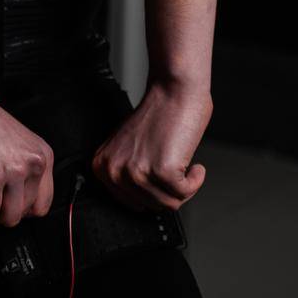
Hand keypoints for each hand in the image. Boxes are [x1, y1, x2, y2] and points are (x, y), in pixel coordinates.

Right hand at [0, 70, 54, 225]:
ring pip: (8, 218)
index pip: (44, 203)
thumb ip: (23, 168)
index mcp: (42, 154)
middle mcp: (34, 163)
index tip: (5, 197)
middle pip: (26, 213)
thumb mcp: (14, 143)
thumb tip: (19, 201)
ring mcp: (14, 171)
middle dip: (4, 207)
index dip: (21, 206)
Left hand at [91, 79, 211, 212]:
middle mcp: (116, 171)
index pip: (131, 203)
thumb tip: (139, 200)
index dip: (152, 191)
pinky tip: (194, 165)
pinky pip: (185, 194)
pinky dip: (195, 181)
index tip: (159, 175)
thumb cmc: (157, 116)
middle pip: (151, 206)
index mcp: (102, 167)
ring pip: (169, 204)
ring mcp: (138, 172)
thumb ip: (125, 173)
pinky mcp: (162, 172)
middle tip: (173, 166)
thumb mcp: (127, 147)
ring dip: (183, 186)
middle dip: (168, 190)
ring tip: (183, 162)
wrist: (173, 92)